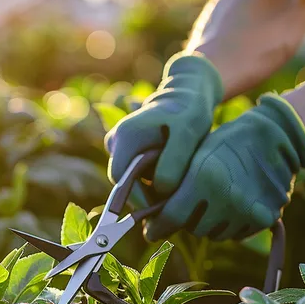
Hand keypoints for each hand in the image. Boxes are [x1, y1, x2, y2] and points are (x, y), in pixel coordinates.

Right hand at [105, 52, 223, 194]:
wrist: (187, 94)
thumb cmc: (189, 111)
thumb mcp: (188, 133)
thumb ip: (174, 161)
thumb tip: (160, 190)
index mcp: (126, 136)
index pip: (121, 179)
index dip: (138, 198)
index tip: (161, 209)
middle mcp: (116, 141)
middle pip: (124, 182)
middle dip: (146, 196)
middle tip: (173, 203)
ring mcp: (119, 146)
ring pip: (130, 180)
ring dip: (150, 189)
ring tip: (176, 188)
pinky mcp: (127, 151)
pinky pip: (135, 174)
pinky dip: (152, 182)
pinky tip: (172, 180)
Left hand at [144, 94, 304, 241]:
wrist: (276, 135)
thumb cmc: (227, 142)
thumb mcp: (197, 156)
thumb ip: (176, 186)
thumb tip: (154, 216)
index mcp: (205, 178)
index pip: (172, 217)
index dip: (158, 226)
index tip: (150, 230)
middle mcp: (227, 198)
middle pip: (193, 229)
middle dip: (186, 221)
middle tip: (189, 207)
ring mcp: (248, 210)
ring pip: (215, 234)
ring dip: (209, 224)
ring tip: (213, 202)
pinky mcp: (265, 218)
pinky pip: (236, 234)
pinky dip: (229, 226)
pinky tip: (231, 206)